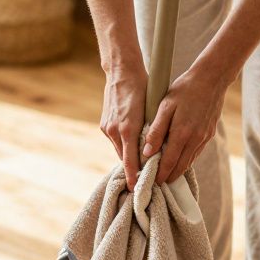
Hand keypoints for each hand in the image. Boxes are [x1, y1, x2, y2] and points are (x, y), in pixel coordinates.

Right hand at [99, 61, 149, 188]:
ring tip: (142, 160)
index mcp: (127, 129)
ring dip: (130, 154)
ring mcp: (107, 128)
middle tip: (146, 176)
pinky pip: (116, 140)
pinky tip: (133, 142)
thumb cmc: (142, 88)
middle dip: (134, 166)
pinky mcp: (104, 124)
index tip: (136, 188)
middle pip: (125, 157)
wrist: (122, 71)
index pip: (130, 160)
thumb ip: (151, 132)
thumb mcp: (152, 111)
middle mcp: (114, 131)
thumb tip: (156, 150)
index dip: (134, 175)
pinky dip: (124, 144)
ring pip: (121, 149)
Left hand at [142, 64, 228, 183]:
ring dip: (177, 170)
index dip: (160, 175)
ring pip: (189, 161)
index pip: (169, 162)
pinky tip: (178, 160)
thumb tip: (147, 152)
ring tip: (165, 175)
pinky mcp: (209, 134)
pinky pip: (196, 153)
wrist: (211, 79)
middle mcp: (195, 140)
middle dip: (168, 177)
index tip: (151, 183)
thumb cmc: (184, 89)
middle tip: (156, 184)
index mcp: (182, 134)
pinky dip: (186, 160)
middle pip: (180, 167)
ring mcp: (204, 138)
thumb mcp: (165, 106)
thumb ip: (156, 130)